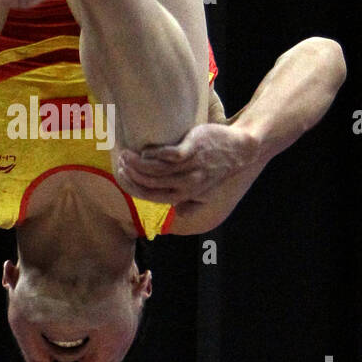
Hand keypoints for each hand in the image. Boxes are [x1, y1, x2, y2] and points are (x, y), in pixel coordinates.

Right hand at [116, 123, 260, 204]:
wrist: (241, 149)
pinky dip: (154, 152)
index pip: (151, 196)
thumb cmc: (219, 168)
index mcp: (185, 194)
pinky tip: (146, 149)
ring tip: (126, 153)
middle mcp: (187, 183)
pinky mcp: (193, 149)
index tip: (122, 176)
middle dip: (131, 174)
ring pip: (156, 169)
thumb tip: (177, 213)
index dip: (133, 187)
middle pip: (150, 182)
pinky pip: (169, 154)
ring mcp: (190, 166)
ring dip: (137, 163)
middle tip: (120, 161)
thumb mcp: (206, 191)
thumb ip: (191, 203)